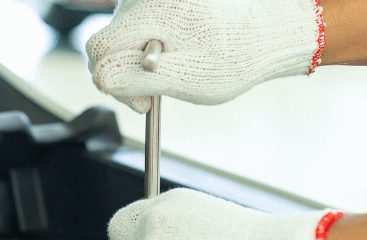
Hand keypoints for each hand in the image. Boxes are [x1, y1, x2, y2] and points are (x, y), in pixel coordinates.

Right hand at [85, 0, 323, 112]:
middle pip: (107, 42)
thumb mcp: (184, 77)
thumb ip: (136, 77)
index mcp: (152, 12)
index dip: (113, 81)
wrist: (266, 35)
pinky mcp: (158, 2)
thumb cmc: (234, 57)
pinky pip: (135, 30)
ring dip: (136, 62)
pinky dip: (147, 50)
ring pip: (120, 38)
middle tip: (154, 95)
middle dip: (124, 72)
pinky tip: (171, 57)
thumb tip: (100, 78)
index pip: (100, 48)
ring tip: (170, 72)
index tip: (143, 102)